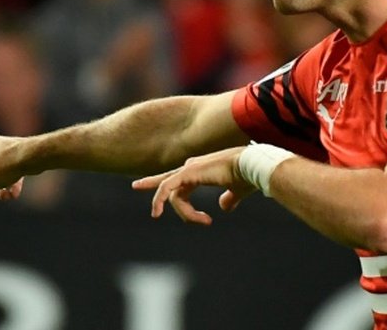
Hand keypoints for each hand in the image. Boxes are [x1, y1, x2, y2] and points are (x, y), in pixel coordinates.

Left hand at [131, 147, 255, 224]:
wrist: (251, 166)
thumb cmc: (247, 176)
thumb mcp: (237, 191)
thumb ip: (229, 199)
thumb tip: (224, 208)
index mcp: (201, 171)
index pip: (178, 180)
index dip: (167, 186)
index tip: (158, 194)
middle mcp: (192, 168)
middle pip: (166, 179)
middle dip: (151, 183)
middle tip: (135, 185)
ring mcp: (188, 169)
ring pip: (171, 193)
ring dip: (185, 212)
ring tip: (204, 221)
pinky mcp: (188, 173)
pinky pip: (168, 189)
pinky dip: (162, 201)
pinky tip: (158, 212)